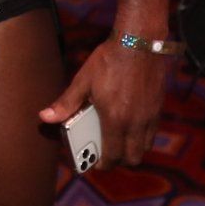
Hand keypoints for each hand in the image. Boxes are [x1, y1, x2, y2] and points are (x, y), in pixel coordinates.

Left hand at [39, 40, 168, 166]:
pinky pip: (153, 132)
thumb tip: (45, 117)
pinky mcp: (159, 107)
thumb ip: (66, 103)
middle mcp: (136, 123)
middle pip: (132, 158)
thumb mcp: (83, 81)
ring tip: (119, 140)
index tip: (95, 164)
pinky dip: (142, 136)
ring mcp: (150, 116)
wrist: (139, 41)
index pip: (112, 155)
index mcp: (115, 120)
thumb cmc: (109, 60)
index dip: (103, 164)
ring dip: (132, 149)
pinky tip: (132, 123)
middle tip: (108, 153)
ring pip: (145, 147)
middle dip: (119, 161)